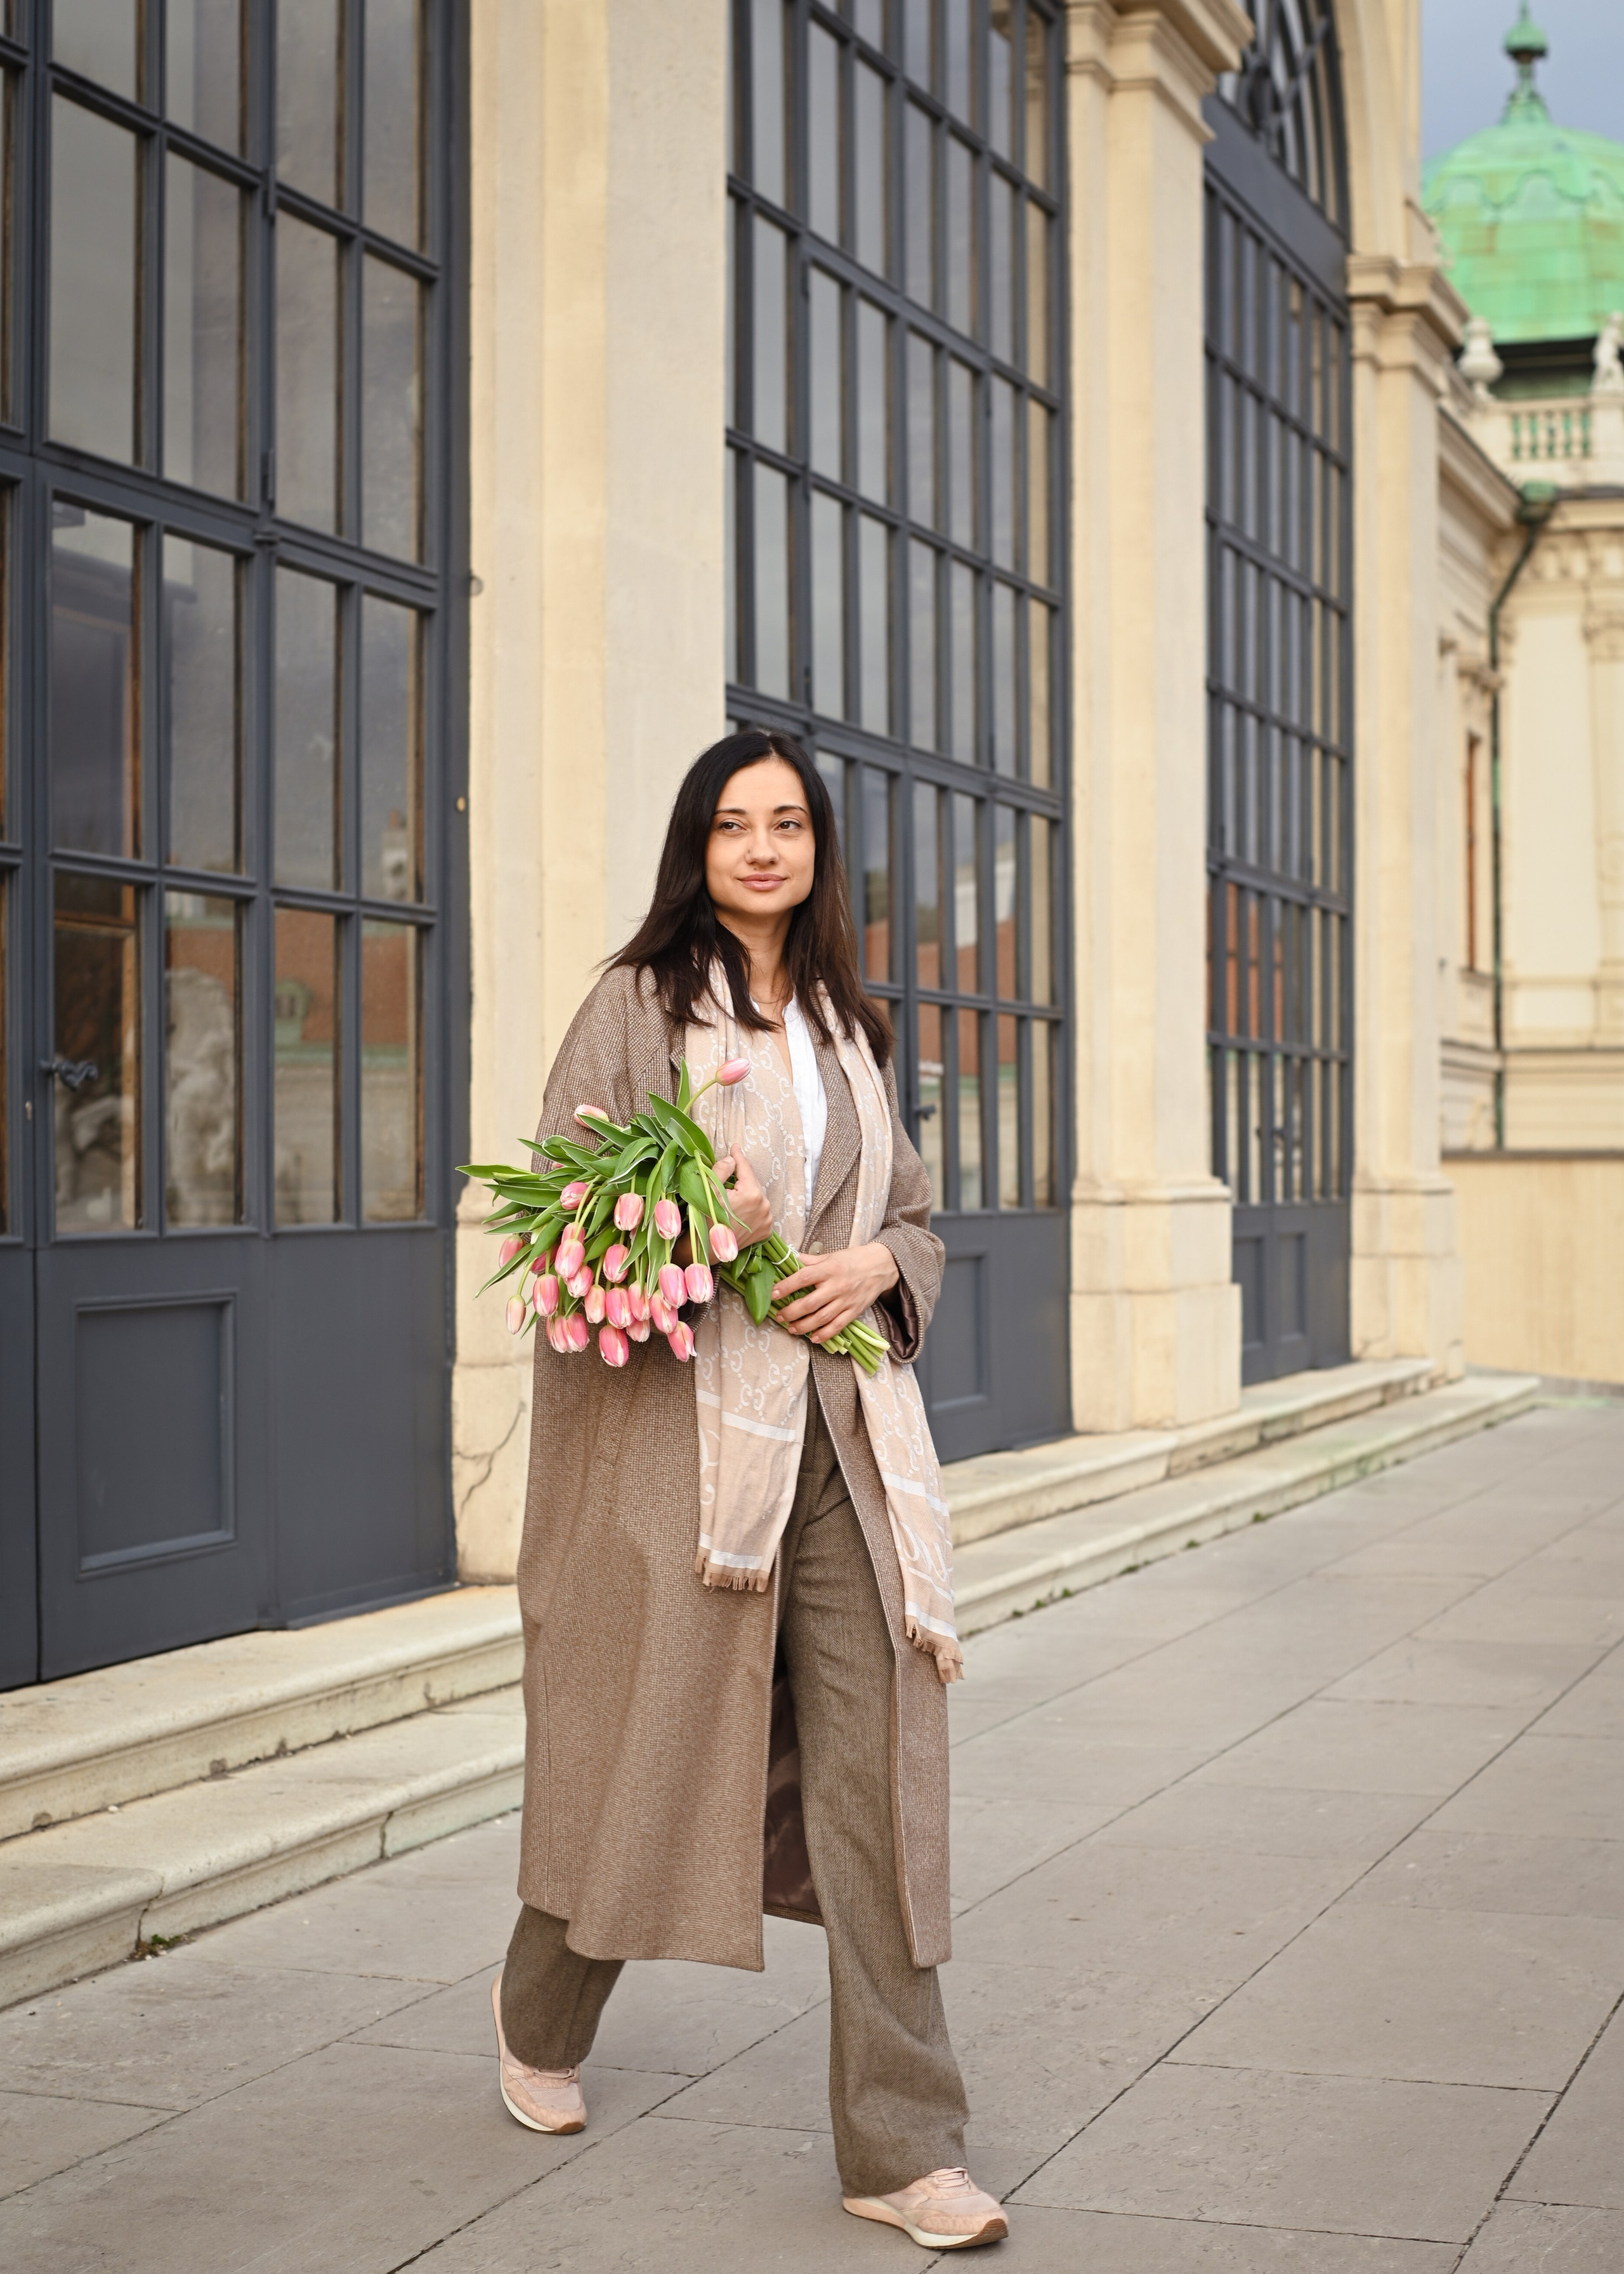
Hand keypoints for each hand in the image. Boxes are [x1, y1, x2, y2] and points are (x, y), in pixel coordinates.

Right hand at [712, 1148, 772, 1247]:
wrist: (708, 1250)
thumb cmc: (705, 1219)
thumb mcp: (708, 1190)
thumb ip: (721, 1170)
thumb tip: (732, 1159)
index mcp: (752, 1194)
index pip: (745, 1168)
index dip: (738, 1156)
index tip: (735, 1146)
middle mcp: (764, 1206)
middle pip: (752, 1182)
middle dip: (740, 1177)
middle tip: (727, 1174)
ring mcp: (767, 1220)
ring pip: (756, 1196)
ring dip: (745, 1192)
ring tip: (731, 1195)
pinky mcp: (766, 1230)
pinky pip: (758, 1211)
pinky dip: (750, 1207)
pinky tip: (738, 1209)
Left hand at [774, 1241, 898, 1344]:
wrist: (881, 1266)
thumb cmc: (853, 1259)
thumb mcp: (831, 1256)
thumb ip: (810, 1261)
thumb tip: (789, 1260)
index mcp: (829, 1269)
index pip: (803, 1278)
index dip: (786, 1286)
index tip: (773, 1294)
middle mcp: (837, 1285)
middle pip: (810, 1303)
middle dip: (791, 1312)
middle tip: (779, 1316)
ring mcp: (846, 1300)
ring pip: (822, 1318)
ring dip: (804, 1326)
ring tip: (791, 1329)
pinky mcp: (854, 1311)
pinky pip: (838, 1326)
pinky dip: (825, 1334)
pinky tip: (814, 1338)